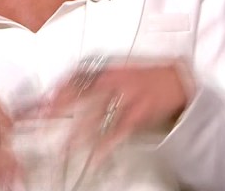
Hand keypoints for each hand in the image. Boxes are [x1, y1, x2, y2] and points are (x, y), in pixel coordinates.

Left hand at [43, 59, 192, 163]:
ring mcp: (129, 96)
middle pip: (83, 94)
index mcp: (110, 70)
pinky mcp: (141, 112)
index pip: (78, 76)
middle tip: (45, 120)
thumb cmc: (148, 77)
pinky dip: (107, 144)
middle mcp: (117, 81)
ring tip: (66, 145)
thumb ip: (96, 79)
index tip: (46, 100)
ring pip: (99, 115)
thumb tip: (68, 87)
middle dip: (62, 108)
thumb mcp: (120, 70)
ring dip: (80, 132)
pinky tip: (97, 155)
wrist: (178, 80)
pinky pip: (119, 130)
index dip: (59, 89)